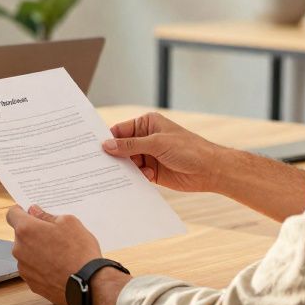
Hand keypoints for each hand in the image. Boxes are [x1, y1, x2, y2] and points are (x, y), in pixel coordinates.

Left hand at [5, 204, 102, 304]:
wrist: (88, 284)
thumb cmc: (80, 251)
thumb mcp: (69, 222)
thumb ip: (47, 215)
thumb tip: (35, 212)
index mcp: (26, 230)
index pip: (12, 214)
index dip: (21, 211)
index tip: (29, 213)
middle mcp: (19, 249)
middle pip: (21, 235)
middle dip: (34, 233)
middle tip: (53, 234)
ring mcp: (24, 268)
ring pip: (27, 253)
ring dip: (37, 251)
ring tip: (59, 254)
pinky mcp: (31, 283)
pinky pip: (33, 269)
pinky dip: (42, 267)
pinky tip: (58, 267)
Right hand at [102, 112, 223, 193]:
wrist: (210, 170)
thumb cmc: (188, 149)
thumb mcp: (157, 144)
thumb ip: (130, 146)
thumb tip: (106, 145)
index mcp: (147, 124)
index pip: (120, 131)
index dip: (108, 140)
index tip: (93, 150)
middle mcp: (146, 139)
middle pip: (121, 148)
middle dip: (115, 157)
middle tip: (101, 166)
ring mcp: (149, 156)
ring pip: (128, 163)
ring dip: (127, 170)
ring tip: (125, 174)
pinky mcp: (153, 172)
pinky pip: (137, 175)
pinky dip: (136, 178)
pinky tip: (143, 179)